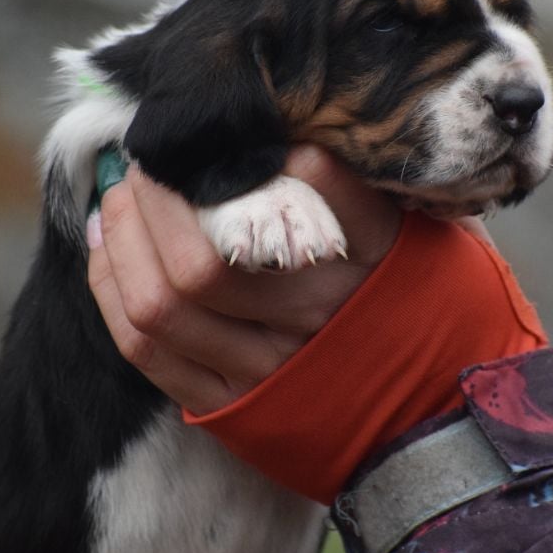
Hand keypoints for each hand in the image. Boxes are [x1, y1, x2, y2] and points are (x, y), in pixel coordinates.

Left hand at [88, 144, 543, 502]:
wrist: (442, 413)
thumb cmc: (427, 304)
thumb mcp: (418, 232)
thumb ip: (356, 186)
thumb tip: (281, 139)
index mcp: (361, 265)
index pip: (276, 204)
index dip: (214, 170)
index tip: (192, 139)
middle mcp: (310, 322)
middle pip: (196, 265)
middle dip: (151, 203)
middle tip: (143, 165)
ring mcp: (267, 372)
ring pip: (161, 310)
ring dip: (121, 246)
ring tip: (117, 203)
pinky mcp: (236, 407)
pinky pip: (150, 355)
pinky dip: (114, 297)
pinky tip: (110, 255)